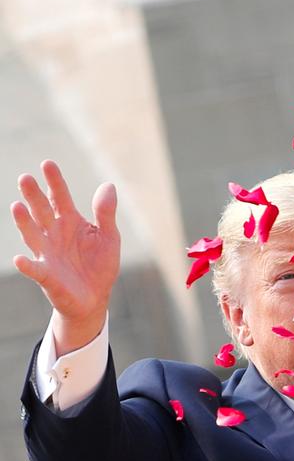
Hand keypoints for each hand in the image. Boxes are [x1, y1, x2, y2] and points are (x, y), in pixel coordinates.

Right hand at [11, 160, 120, 354]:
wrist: (95, 297)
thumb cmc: (100, 264)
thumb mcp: (109, 237)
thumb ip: (106, 212)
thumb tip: (108, 185)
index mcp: (71, 222)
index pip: (61, 198)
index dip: (54, 182)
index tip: (47, 163)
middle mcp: (55, 234)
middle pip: (42, 211)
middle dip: (34, 196)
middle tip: (24, 177)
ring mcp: (48, 254)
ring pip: (33, 235)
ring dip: (24, 222)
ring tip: (17, 206)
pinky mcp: (47, 276)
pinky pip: (35, 269)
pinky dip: (28, 265)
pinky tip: (19, 259)